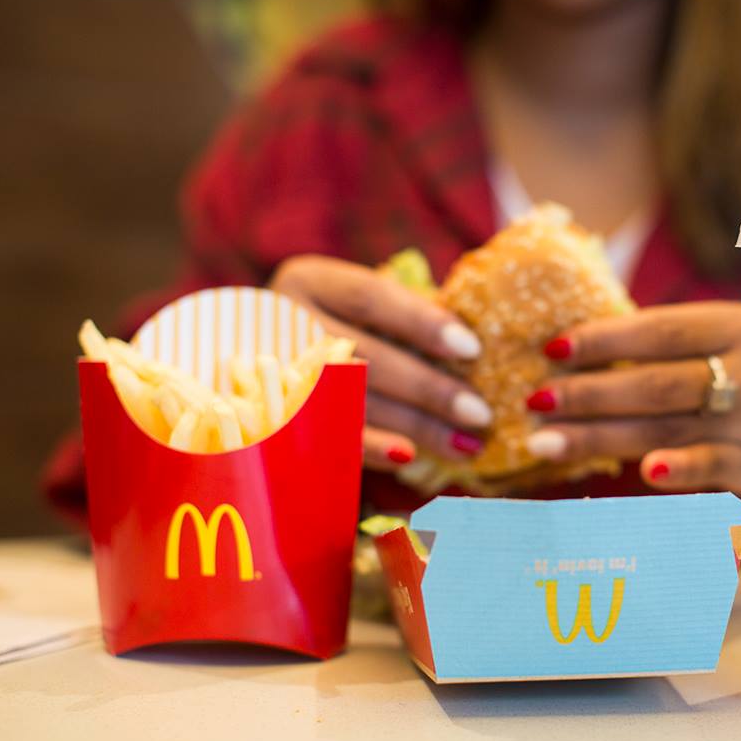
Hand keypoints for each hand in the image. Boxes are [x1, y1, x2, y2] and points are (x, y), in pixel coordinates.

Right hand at [269, 255, 490, 470]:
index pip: (370, 298)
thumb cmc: (341, 324)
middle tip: (480, 413)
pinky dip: (372, 448)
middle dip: (428, 389)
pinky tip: (410, 458)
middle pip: (366, 358)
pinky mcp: (277, 419)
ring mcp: (276, 374)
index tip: (472, 349)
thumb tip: (472, 350)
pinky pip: (329, 437)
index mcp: (310, 282)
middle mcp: (286, 325)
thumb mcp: (363, 306)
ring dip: (415, 427)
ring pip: (354, 404)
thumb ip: (405, 314)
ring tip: (466, 443)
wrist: (260, 356)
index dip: (422, 322)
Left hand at [524, 301, 740, 498]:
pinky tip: (643, 473)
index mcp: (739, 325)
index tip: (552, 348)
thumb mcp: (740, 338)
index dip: (604, 339)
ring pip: (668, 429)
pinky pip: (719, 469)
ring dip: (600, 437)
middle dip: (588, 394)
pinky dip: (684, 470)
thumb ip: (679, 344)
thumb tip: (580, 349)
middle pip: (654, 384)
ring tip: (544, 441)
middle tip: (533, 402)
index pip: (660, 331)